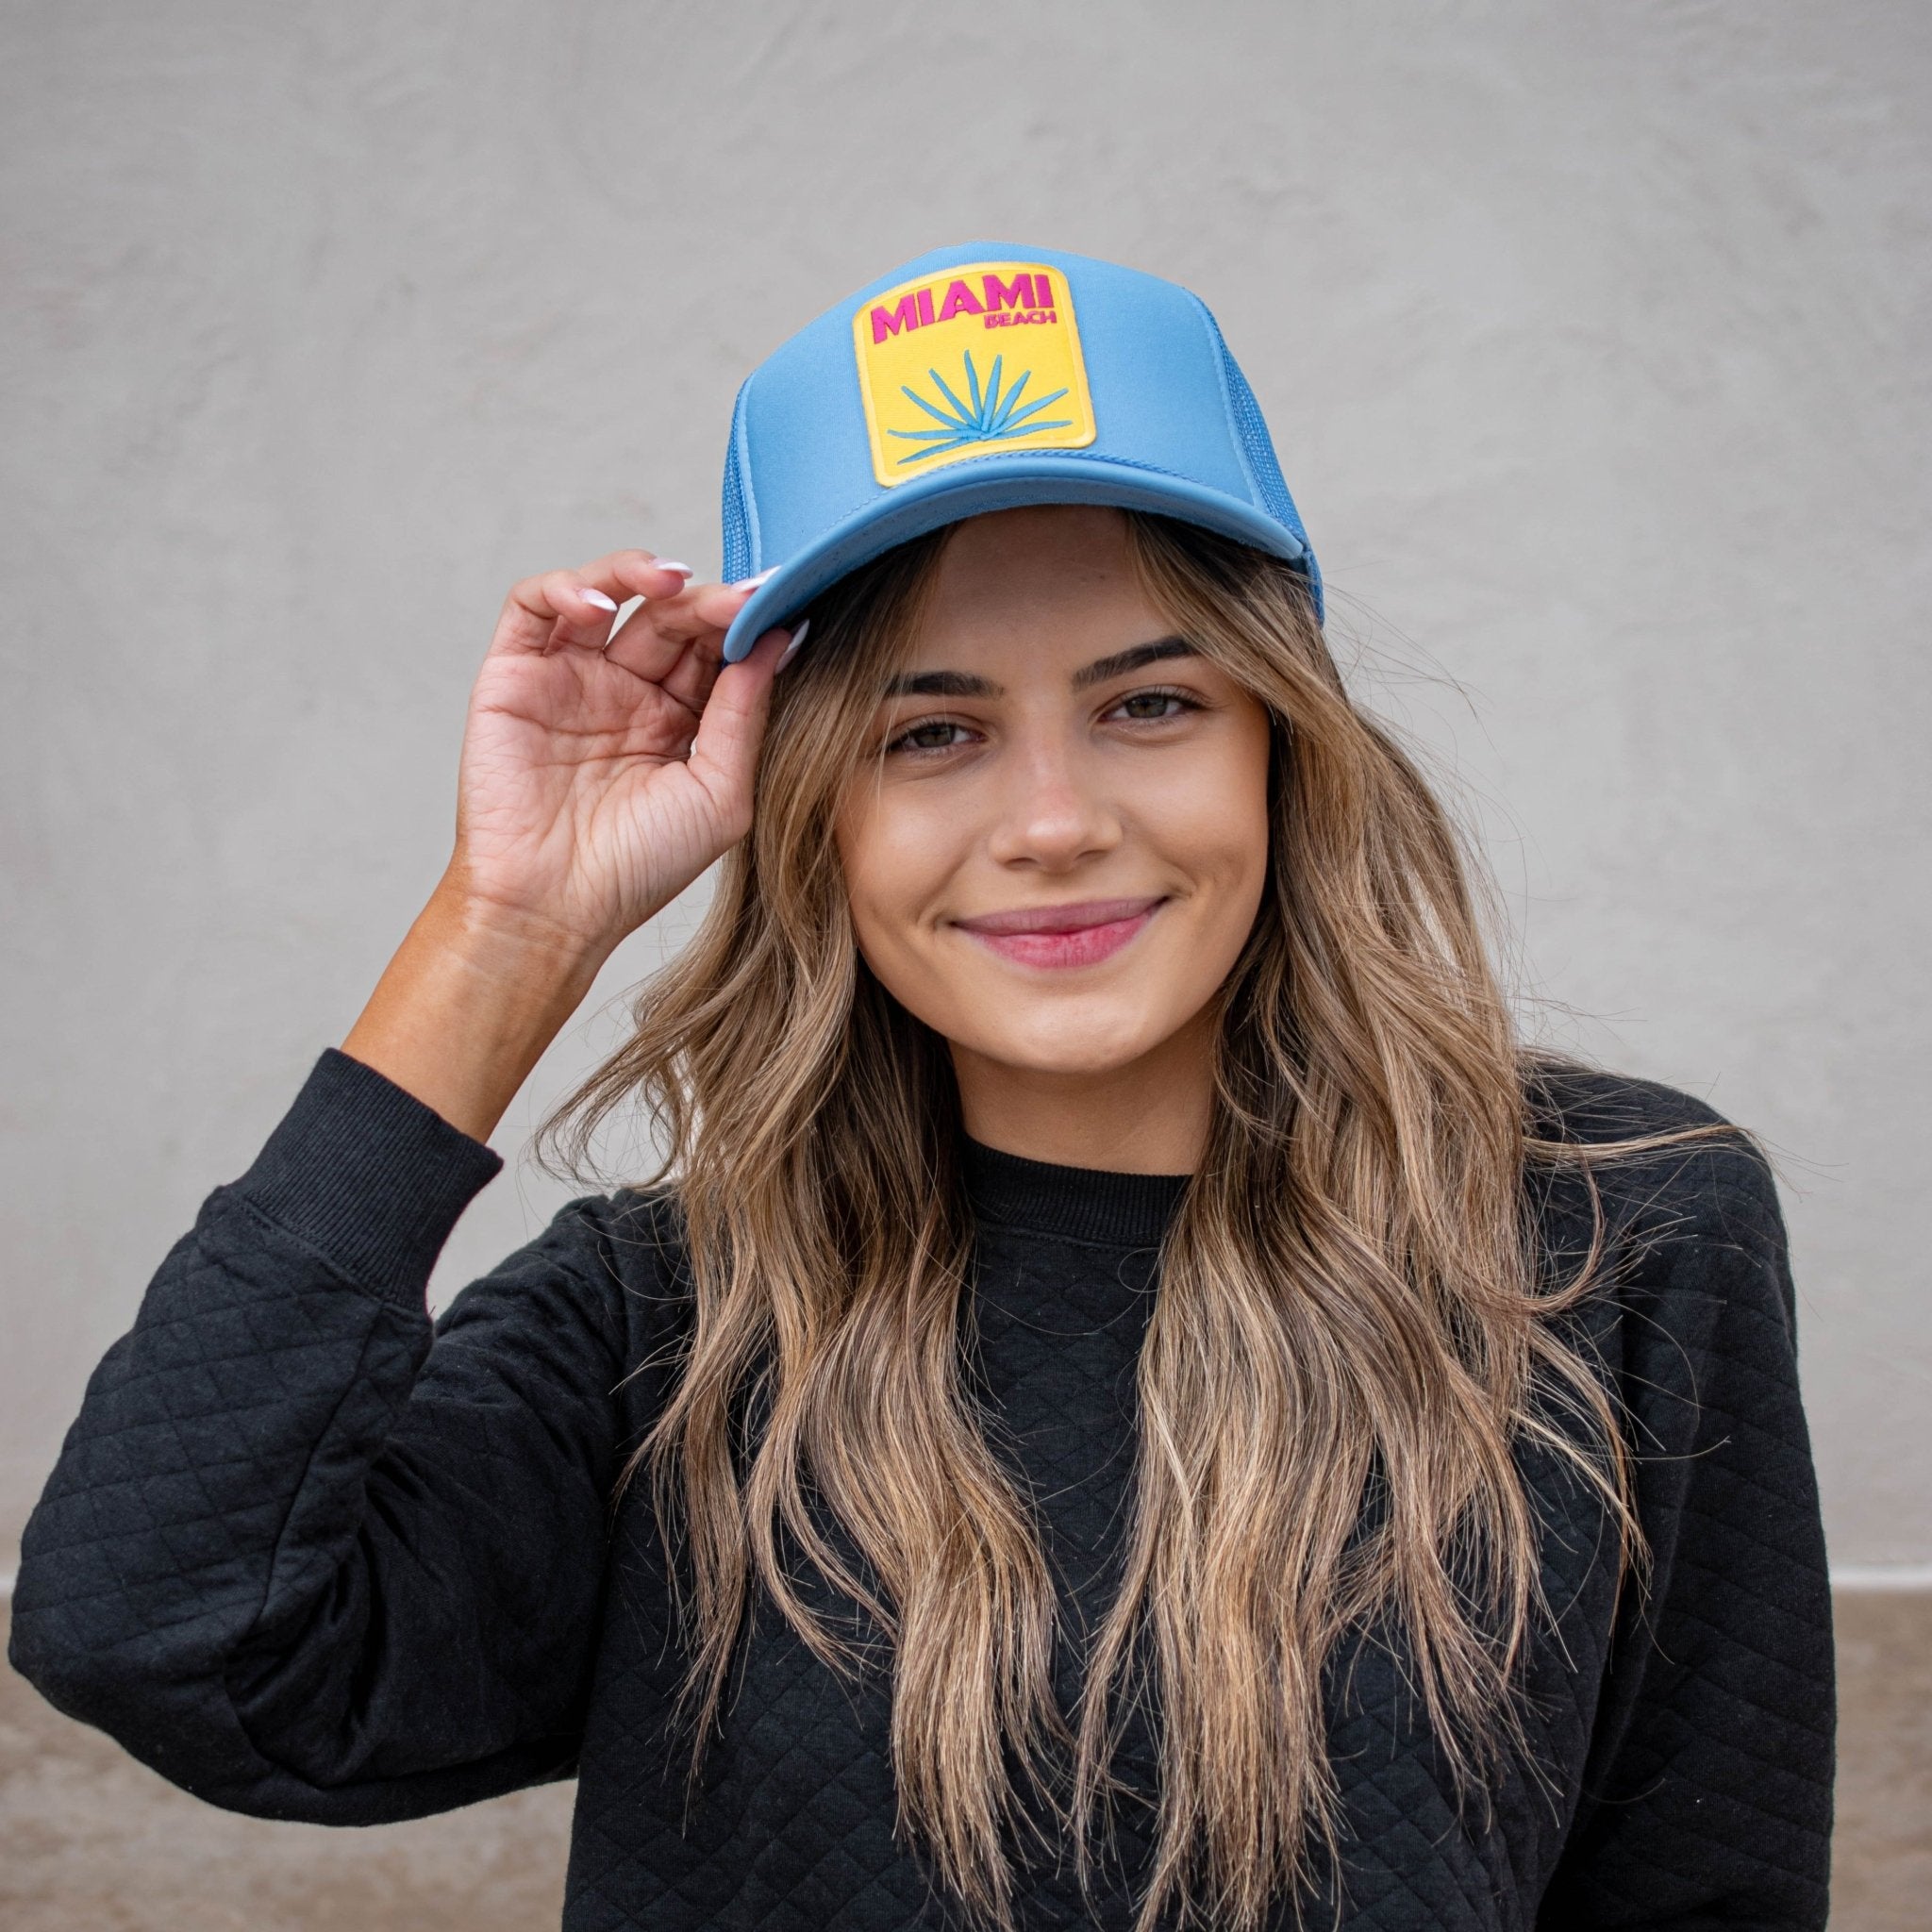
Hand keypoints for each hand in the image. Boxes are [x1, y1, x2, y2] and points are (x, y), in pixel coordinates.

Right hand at [444, 549, 792, 953]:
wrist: (552, 909)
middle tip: (739, 598)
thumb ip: (745, 716)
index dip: (743, 625)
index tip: (778, 607)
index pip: (714, 650)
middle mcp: (625, 692)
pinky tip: (603, 603)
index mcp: (677, 720)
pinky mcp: (514, 675)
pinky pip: (534, 607)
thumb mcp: (718, 794)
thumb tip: (778, 641)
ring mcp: (569, 679)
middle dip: (706, 602)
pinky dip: (566, 587)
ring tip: (676, 582)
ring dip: (641, 572)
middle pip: (670, 618)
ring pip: (608, 594)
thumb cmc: (637, 868)